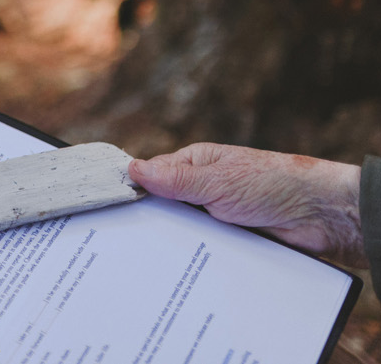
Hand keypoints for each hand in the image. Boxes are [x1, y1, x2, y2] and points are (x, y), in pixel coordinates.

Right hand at [129, 143, 364, 266]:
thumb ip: (175, 179)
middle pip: (165, 207)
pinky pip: (205, 248)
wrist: (322, 216)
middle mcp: (203, 188)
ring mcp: (216, 215)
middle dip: (153, 222)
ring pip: (184, 231)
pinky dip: (197, 256)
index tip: (111, 209)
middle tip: (127, 241)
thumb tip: (132, 169)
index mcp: (196, 164)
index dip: (134, 191)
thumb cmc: (271, 184)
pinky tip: (180, 269)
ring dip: (176, 243)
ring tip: (150, 260)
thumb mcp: (217, 180)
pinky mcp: (230, 240)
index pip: (153, 176)